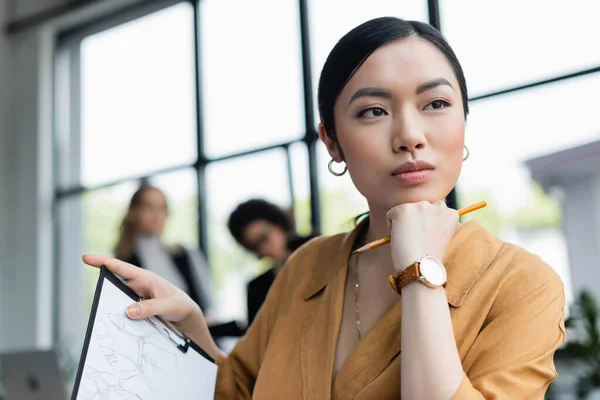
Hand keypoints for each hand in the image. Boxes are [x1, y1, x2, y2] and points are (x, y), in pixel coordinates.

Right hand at [82, 254, 221, 358]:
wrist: (186, 316)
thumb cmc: (180, 305)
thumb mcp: (168, 306)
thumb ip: (150, 308)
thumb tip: (128, 312)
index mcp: (145, 278)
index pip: (120, 267)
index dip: (102, 261)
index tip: (86, 258)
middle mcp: (138, 285)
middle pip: (114, 284)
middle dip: (104, 290)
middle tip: (100, 301)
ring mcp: (136, 297)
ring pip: (117, 299)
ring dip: (112, 307)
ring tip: (110, 316)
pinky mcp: (136, 308)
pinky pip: (123, 310)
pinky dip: (118, 316)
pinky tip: (117, 325)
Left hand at [386, 201, 458, 272]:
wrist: (421, 268)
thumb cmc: (429, 259)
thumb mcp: (440, 238)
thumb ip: (435, 224)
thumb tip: (420, 218)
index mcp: (451, 214)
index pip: (434, 210)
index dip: (426, 224)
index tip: (425, 237)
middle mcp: (438, 206)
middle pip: (420, 207)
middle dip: (415, 220)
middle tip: (416, 240)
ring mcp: (420, 206)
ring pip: (406, 210)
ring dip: (404, 222)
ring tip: (410, 240)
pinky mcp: (403, 209)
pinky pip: (391, 215)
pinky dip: (391, 227)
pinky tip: (401, 239)